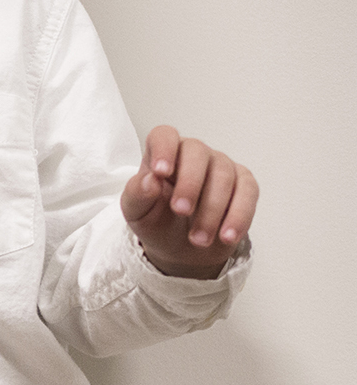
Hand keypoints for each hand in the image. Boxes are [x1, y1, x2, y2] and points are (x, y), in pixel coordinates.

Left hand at [120, 125, 257, 278]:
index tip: (161, 172)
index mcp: (162, 155)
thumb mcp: (136, 213)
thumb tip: (150, 180)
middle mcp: (193, 154)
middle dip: (190, 184)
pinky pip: (248, 192)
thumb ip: (137, 195)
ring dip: (211, 210)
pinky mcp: (244, 184)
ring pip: (223, 175)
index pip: (164, 136)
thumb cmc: (156, 221)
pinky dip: (239, 215)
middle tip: (181, 211)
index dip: (164, 149)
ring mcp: (220, 166)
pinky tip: (227, 235)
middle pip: (197, 152)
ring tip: (198, 239)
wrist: (181, 248)